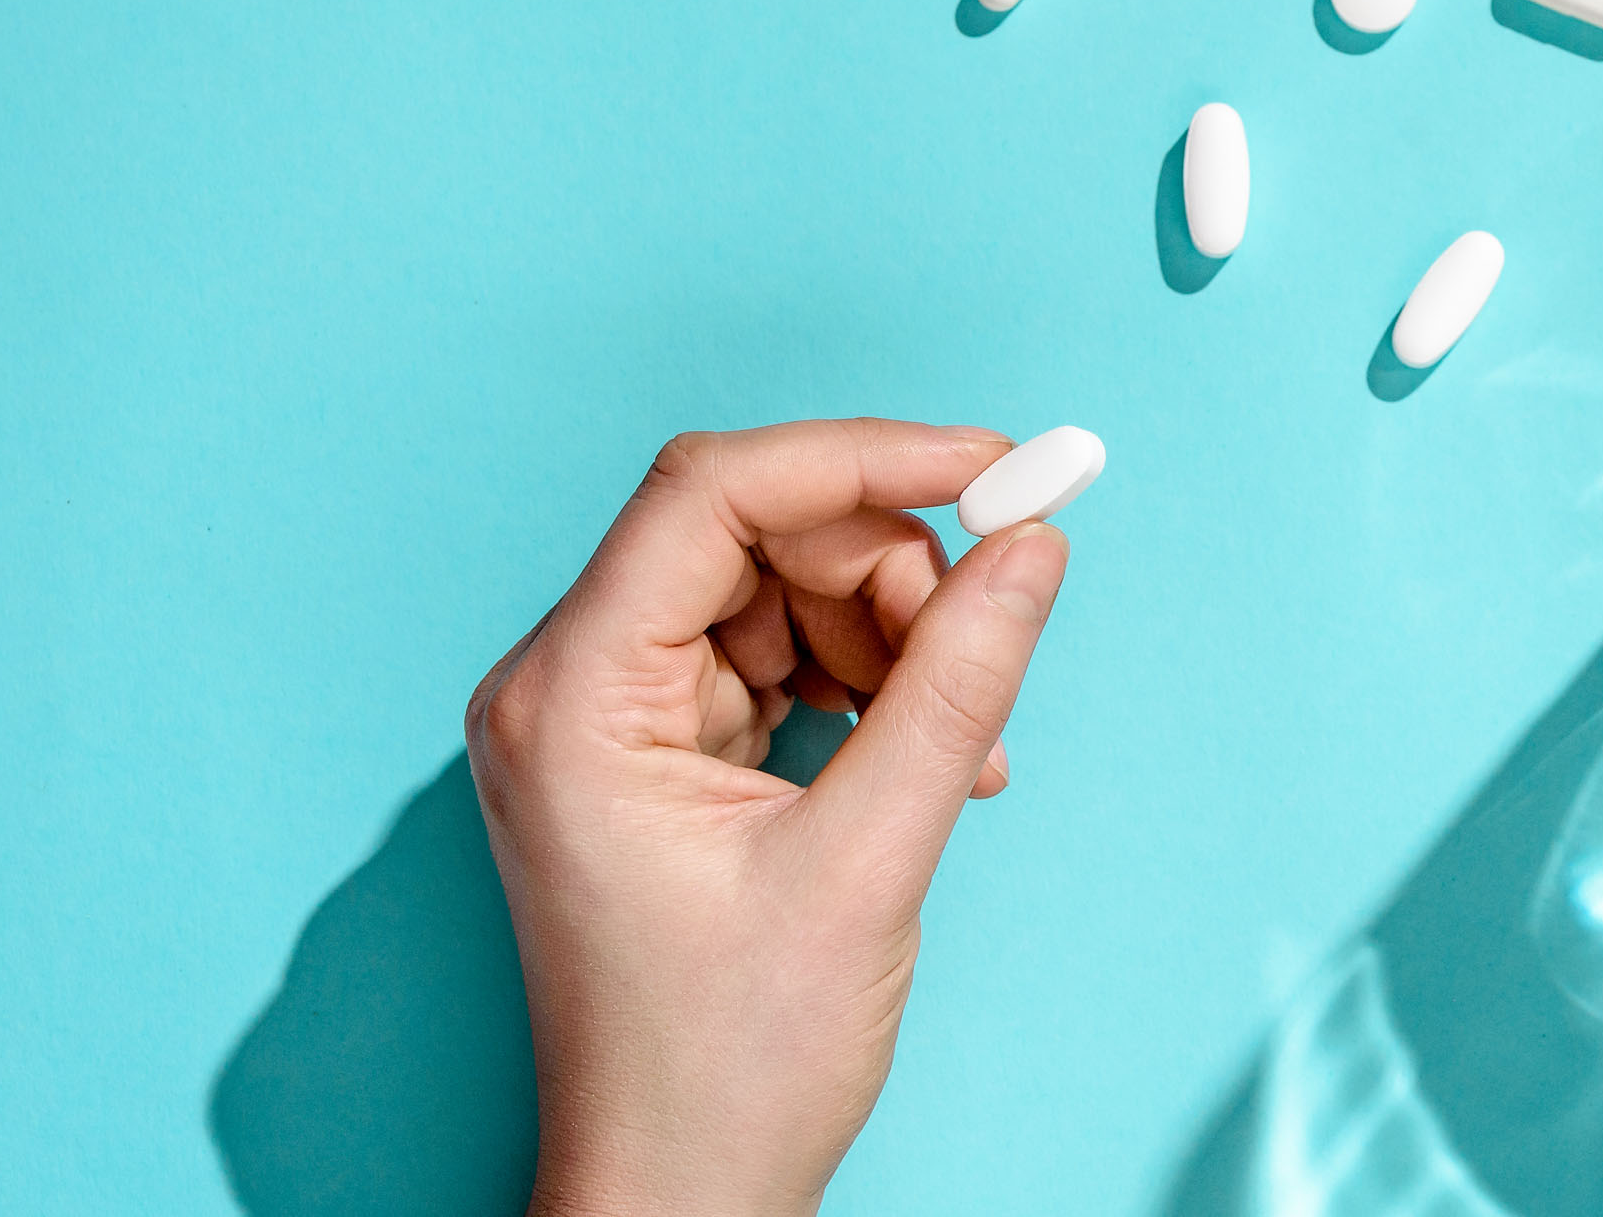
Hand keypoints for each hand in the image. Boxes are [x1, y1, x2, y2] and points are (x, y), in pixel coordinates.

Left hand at [465, 420, 1069, 1216]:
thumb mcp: (868, 860)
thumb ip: (955, 685)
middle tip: (983, 651)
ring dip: (890, 635)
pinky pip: (777, 656)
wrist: (680, 1190)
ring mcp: (609, 722)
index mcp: (572, 699)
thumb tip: (1034, 545)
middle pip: (756, 533)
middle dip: (890, 575)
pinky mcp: (657, 755)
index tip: (997, 469)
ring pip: (780, 588)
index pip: (715, 494)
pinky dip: (867, 684)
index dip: (867, 460)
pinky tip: (926, 755)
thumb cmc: (729, 1063)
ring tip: (955, 743)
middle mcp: (568, 687)